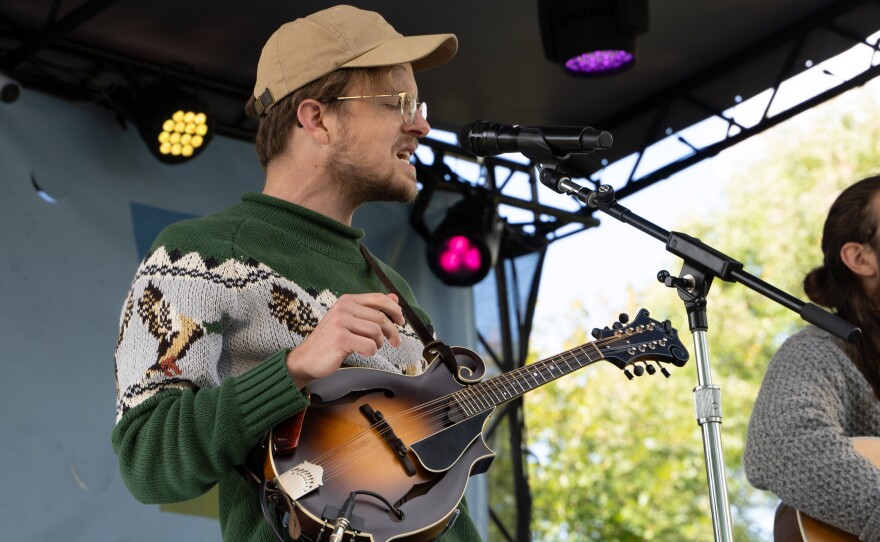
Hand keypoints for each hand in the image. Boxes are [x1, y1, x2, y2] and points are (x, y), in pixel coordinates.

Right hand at [285, 293, 404, 387]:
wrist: (307, 359)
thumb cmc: (330, 341)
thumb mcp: (351, 321)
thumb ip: (371, 309)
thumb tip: (394, 298)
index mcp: (347, 301)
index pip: (378, 298)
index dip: (394, 309)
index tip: (401, 320)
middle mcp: (343, 308)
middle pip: (381, 317)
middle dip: (392, 331)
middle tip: (395, 342)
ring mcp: (340, 322)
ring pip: (376, 332)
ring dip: (379, 344)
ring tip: (371, 347)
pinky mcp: (340, 339)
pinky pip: (369, 346)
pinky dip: (370, 352)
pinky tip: (361, 352)